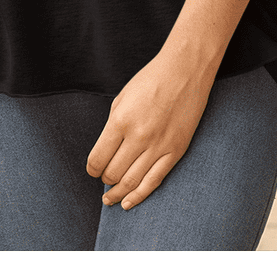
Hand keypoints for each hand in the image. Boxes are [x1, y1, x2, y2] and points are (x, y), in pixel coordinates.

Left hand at [85, 52, 214, 209]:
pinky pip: (154, 181)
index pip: (98, 157)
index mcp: (120, 120)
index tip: (91, 170)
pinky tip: (129, 203)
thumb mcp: (121, 99)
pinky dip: (140, 195)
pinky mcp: (176, 152)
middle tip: (102, 180)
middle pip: (114, 172)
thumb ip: (112, 127)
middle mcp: (139, 136)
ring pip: (133, 181)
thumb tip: (105, 154)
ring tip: (110, 200)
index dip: (92, 169)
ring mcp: (159, 146)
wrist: (184, 72)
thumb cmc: (149, 81)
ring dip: (118, 194)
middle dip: (105, 180)